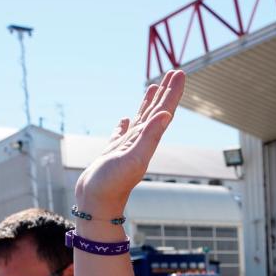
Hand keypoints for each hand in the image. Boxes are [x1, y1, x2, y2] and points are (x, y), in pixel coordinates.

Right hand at [74, 70, 184, 216]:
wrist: (95, 204)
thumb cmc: (112, 184)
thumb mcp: (133, 158)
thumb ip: (150, 137)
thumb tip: (166, 115)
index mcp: (147, 140)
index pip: (164, 110)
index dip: (173, 92)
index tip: (180, 73)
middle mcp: (140, 142)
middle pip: (156, 111)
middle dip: (166, 91)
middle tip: (175, 72)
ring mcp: (126, 147)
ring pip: (140, 119)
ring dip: (148, 103)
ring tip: (154, 87)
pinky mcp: (112, 153)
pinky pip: (121, 134)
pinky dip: (124, 124)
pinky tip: (125, 120)